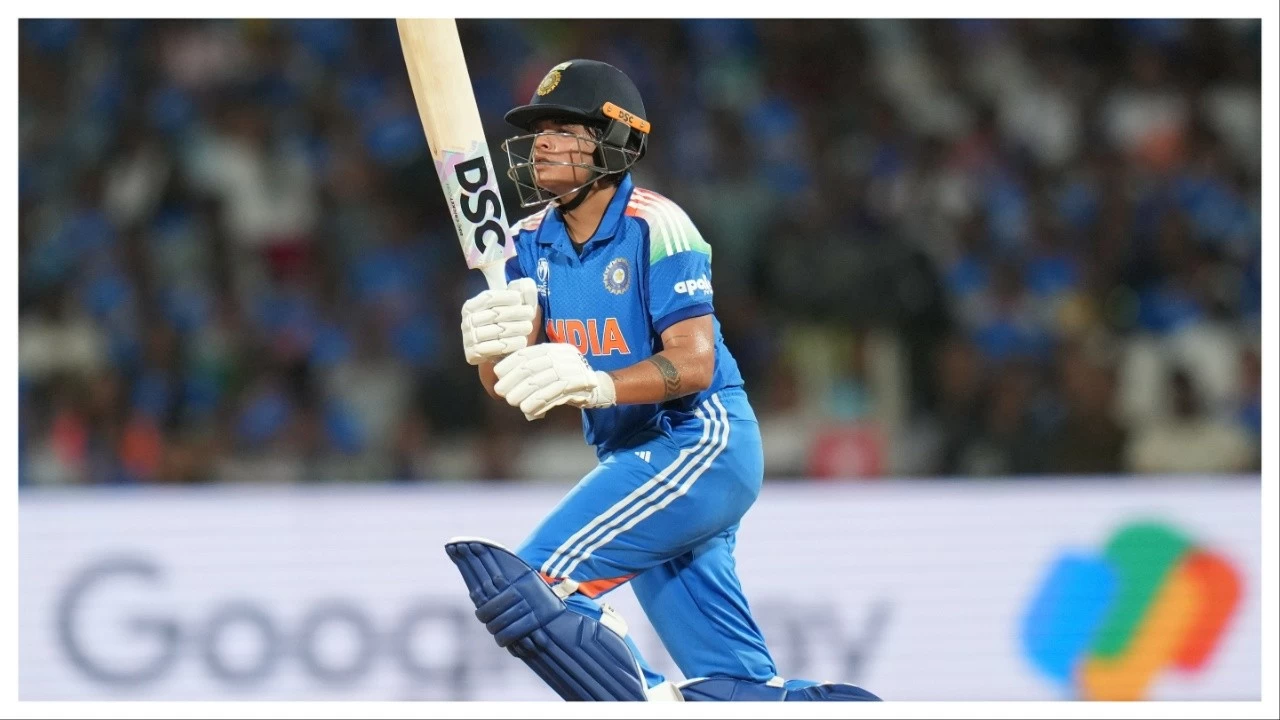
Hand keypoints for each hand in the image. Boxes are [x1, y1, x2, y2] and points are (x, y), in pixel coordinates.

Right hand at [460, 278, 537, 364]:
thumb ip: (522, 292)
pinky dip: (512, 344)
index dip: (506, 296)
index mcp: (472, 306)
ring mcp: (469, 338)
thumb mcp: (516, 306)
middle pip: (495, 313)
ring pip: (497, 330)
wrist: (501, 355)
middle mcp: (467, 321)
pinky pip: (496, 347)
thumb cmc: (509, 325)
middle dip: (516, 312)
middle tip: (530, 315)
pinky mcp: (473, 353)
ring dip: (517, 328)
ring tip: (528, 328)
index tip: (520, 299)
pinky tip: (522, 341)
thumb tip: (526, 283)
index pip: (489, 297)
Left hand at [493, 343, 616, 419]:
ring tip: (513, 402)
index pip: (528, 352)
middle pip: (532, 367)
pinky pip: (553, 395)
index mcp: (555, 349)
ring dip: (523, 394)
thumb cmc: (567, 380)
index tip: (497, 373)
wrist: (598, 387)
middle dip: (513, 380)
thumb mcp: (550, 369)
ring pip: (541, 382)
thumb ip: (531, 370)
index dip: (510, 362)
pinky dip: (539, 403)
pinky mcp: (579, 385)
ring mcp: (573, 369)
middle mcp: (564, 356)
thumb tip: (502, 377)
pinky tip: (529, 410)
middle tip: (501, 392)